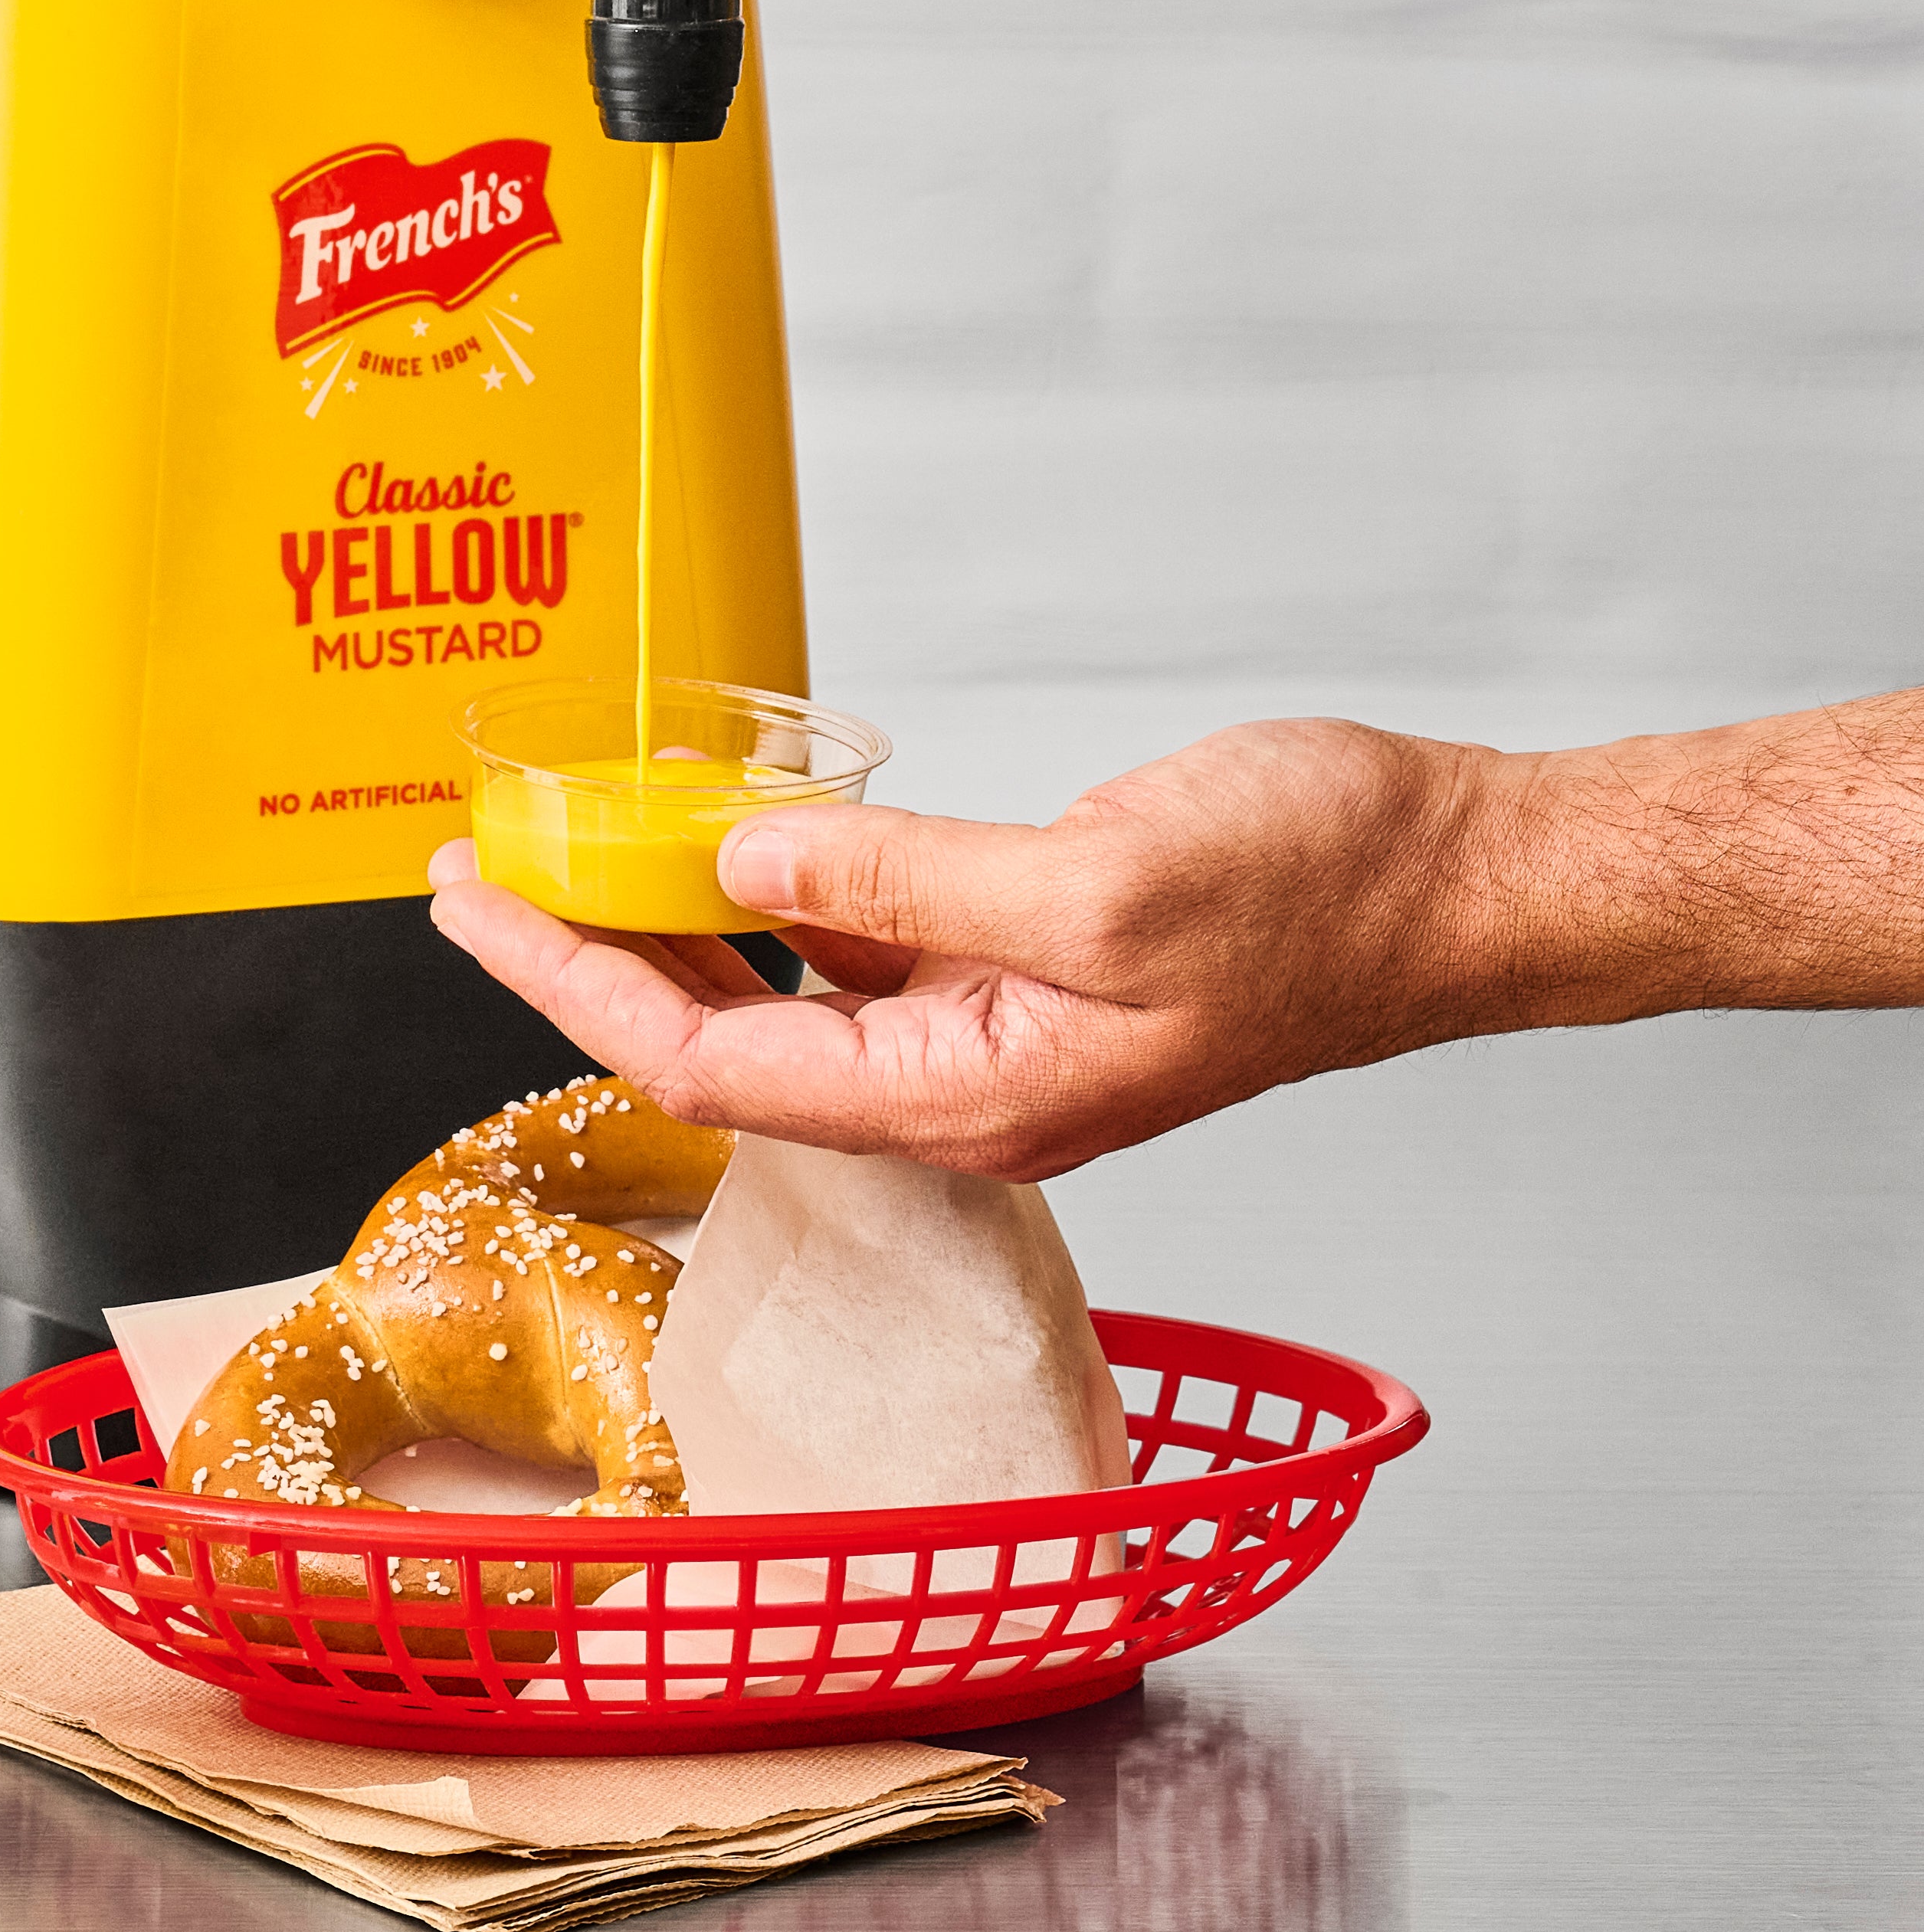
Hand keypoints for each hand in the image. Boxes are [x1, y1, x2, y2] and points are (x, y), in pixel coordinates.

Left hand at [428, 717, 1517, 1178]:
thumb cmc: (1323, 895)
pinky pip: (858, 939)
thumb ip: (905, 880)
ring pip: (781, 987)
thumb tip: (744, 855)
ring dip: (668, 919)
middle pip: (720, 1037)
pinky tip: (720, 836)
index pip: (711, 1064)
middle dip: (586, 955)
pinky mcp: (1021, 962)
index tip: (479, 907)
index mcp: (969, 1095)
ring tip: (563, 848)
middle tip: (476, 870)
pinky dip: (773, 886)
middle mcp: (961, 1080)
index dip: (575, 986)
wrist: (1455, 881)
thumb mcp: (1098, 885)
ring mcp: (989, 1025)